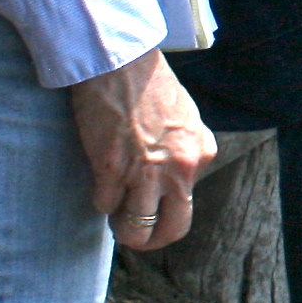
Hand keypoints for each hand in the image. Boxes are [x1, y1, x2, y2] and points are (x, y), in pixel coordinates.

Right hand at [70, 48, 214, 253]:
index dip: (165, 212)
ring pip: (135, 229)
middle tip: (137, 237)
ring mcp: (144, 172)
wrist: (122, 62)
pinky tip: (100, 184)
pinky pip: (103, 206)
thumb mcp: (188, 120)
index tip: (152, 208)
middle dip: (152, 241)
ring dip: (122, 229)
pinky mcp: (110, 168)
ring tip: (115, 218)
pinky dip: (100, 201)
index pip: (188, 207)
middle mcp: (179, 169)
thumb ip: (188, 152)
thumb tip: (180, 180)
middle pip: (171, 229)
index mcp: (201, 156)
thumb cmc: (151, 86)